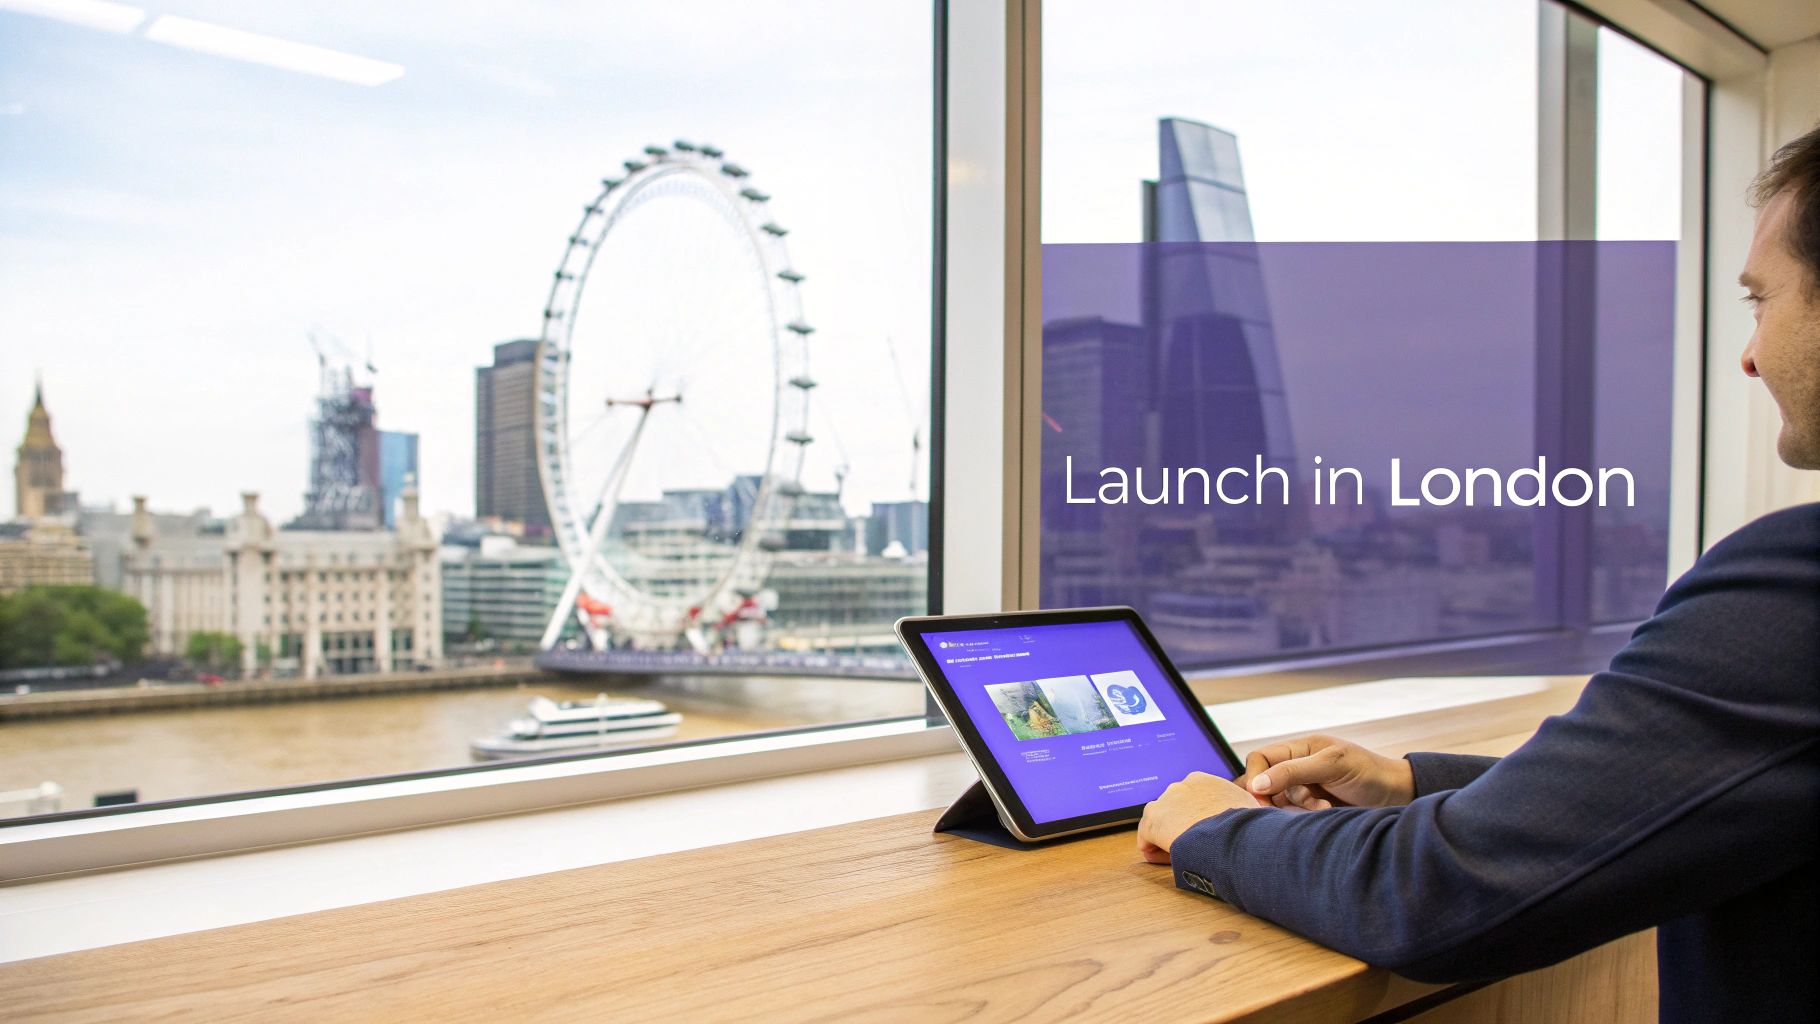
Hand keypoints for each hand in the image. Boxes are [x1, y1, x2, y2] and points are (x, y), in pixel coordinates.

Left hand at [1136, 771, 1268, 864]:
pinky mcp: (1153, 820)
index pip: (1191, 800)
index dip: (1197, 821)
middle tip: (1194, 848)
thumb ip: (1242, 808)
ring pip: (1159, 824)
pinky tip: (1170, 861)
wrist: (1233, 835)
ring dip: (1167, 839)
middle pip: (1173, 810)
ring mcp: (1165, 801)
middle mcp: (1181, 785)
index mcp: (1203, 780)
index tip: (1206, 836)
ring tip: (1184, 856)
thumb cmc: (1247, 826)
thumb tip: (1256, 819)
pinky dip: (1155, 851)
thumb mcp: (1249, 809)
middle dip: (1181, 828)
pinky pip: (1146, 839)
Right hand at [1239, 735, 1415, 809]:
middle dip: (1277, 796)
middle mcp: (1299, 766)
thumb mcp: (1330, 765)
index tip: (1262, 796)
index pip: (1260, 758)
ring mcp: (1306, 787)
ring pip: (1281, 801)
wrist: (1398, 796)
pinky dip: (1309, 814)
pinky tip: (1328, 811)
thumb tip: (1256, 785)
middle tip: (1291, 806)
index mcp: (1300, 747)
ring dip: (1300, 806)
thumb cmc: (1368, 772)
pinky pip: (1296, 813)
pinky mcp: (1314, 806)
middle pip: (1266, 782)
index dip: (1256, 777)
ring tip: (1323, 806)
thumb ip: (1292, 772)